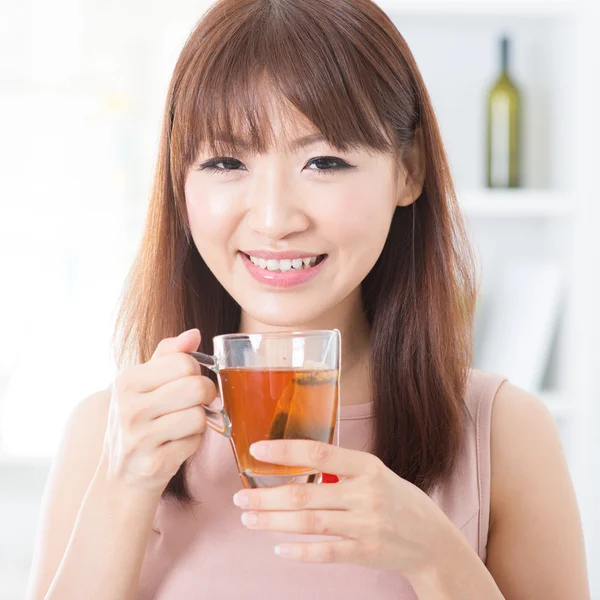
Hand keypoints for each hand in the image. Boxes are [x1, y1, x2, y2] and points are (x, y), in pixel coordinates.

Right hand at [101, 328, 216, 495]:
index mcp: (127, 382)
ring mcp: (140, 438)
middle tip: (197, 403)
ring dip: (199, 421)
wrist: (119, 479)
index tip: (189, 382)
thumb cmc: (138, 424)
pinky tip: (176, 444)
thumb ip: (168, 356)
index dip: (196, 371)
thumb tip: (194, 333)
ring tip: (182, 425)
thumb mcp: (143, 386)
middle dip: (206, 395)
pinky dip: (193, 443)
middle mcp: (129, 408)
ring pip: (199, 416)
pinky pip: (195, 442)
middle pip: (197, 387)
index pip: (183, 361)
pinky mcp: (154, 464)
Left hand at [232, 440, 452, 577]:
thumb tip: (297, 462)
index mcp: (368, 466)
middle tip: (239, 498)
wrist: (433, 540)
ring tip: (249, 520)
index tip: (256, 450)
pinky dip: (299, 551)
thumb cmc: (398, 499)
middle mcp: (366, 493)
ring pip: (309, 522)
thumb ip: (343, 468)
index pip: (320, 453)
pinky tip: (278, 547)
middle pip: (306, 493)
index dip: (285, 451)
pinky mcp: (366, 553)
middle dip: (266, 496)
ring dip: (274, 521)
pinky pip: (326, 552)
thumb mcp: (376, 473)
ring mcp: (366, 525)